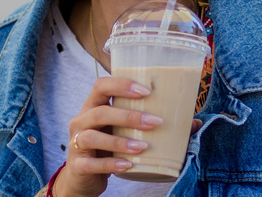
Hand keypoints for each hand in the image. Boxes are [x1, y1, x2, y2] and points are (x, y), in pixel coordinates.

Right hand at [52, 77, 160, 196]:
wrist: (84, 178)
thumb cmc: (106, 147)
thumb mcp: (118, 129)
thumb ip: (139, 121)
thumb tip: (186, 118)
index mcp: (91, 107)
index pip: (101, 86)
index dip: (122, 85)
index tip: (146, 92)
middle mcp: (80, 121)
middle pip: (100, 112)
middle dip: (129, 116)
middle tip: (154, 122)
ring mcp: (75, 143)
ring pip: (92, 137)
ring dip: (120, 142)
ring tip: (142, 147)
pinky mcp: (77, 165)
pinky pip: (92, 164)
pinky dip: (111, 164)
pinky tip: (128, 165)